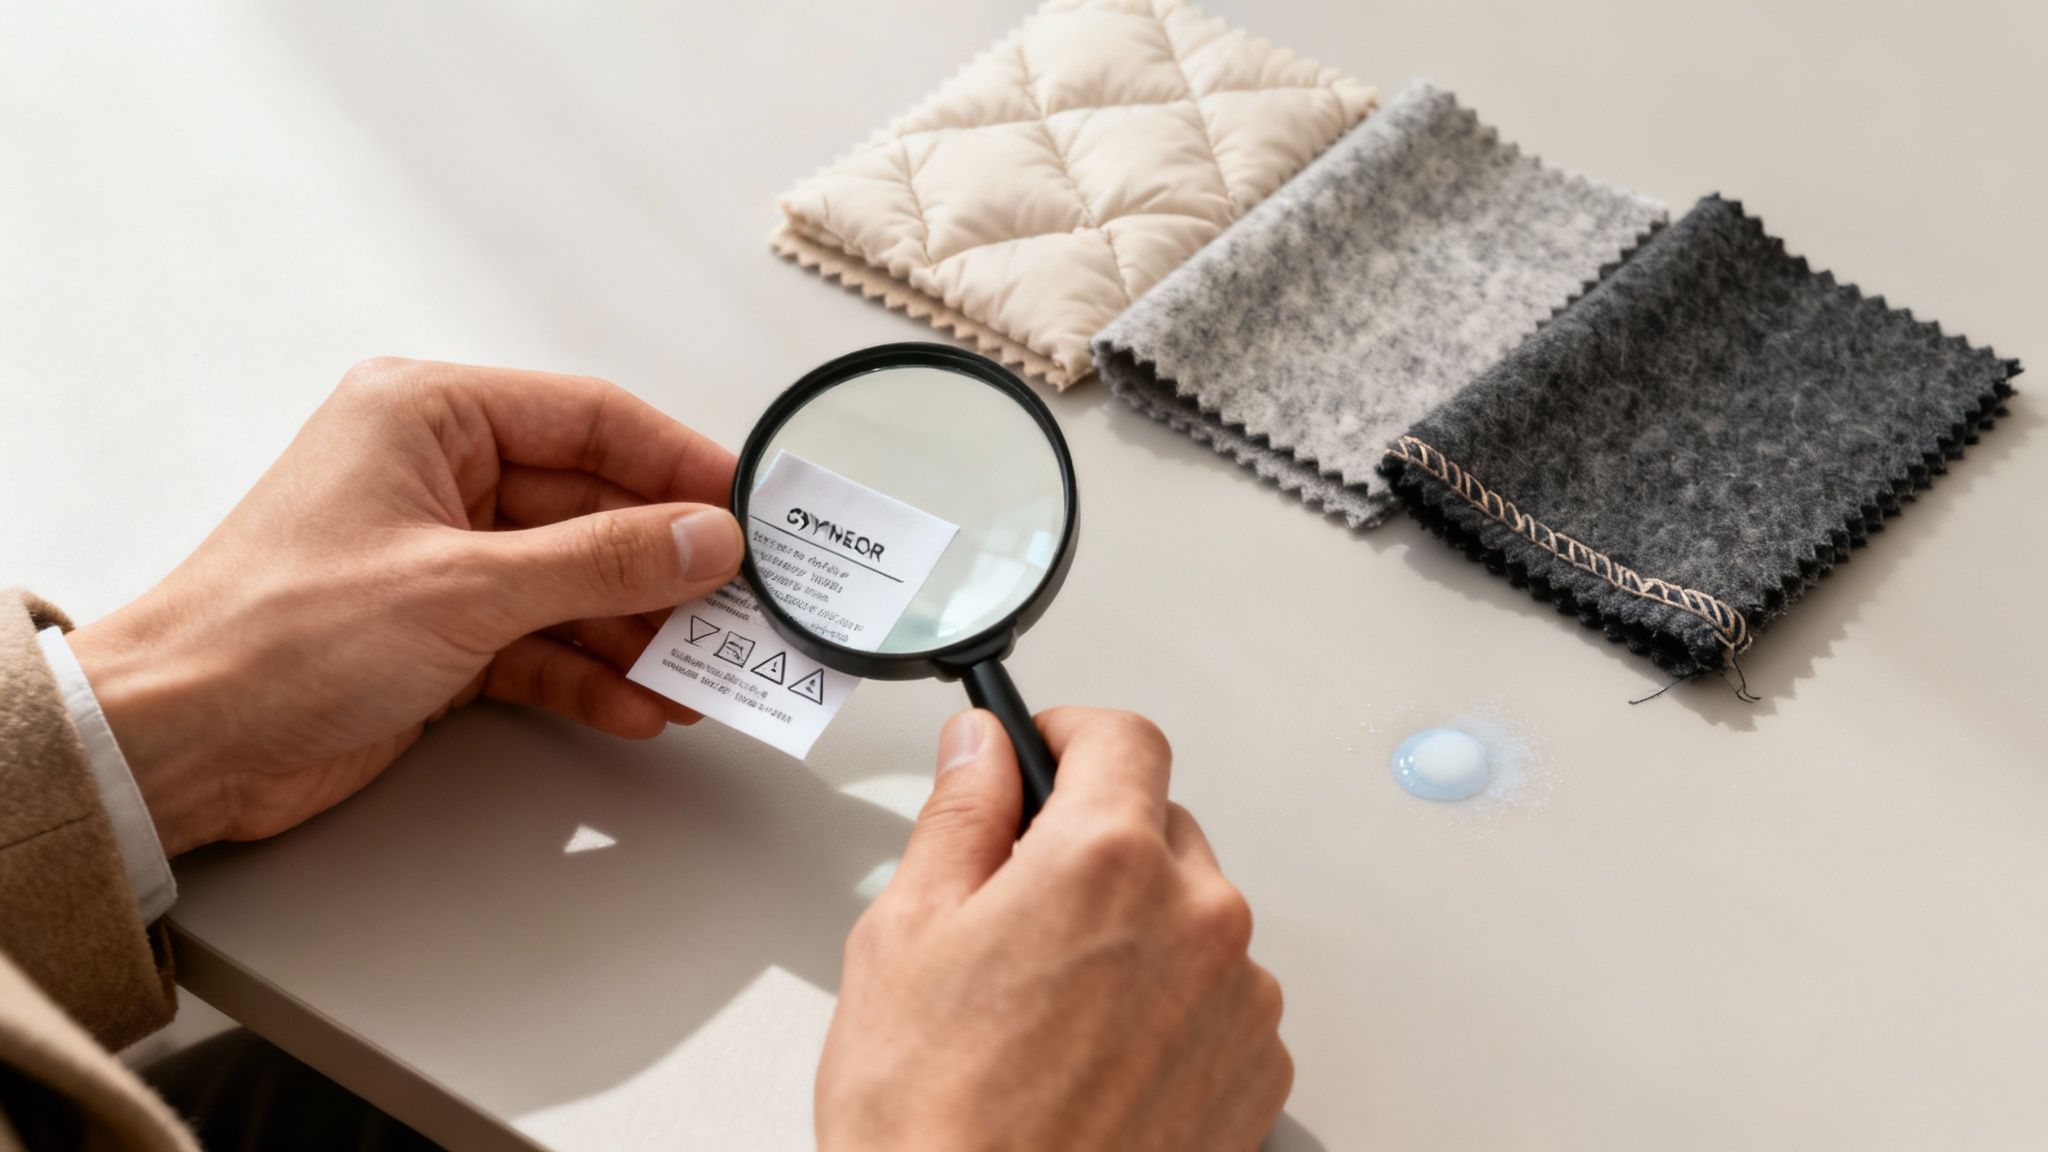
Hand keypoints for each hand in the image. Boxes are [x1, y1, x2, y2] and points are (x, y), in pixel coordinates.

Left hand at [68, 357, 742, 855]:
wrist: (179, 744)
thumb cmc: (276, 635)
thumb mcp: (464, 588)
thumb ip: (600, 563)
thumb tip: (706, 538)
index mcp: (429, 416)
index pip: (590, 420)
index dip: (679, 464)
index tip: (750, 509)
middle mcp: (439, 477)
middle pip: (592, 508)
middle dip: (667, 566)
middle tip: (746, 605)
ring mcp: (443, 559)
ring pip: (575, 583)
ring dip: (640, 633)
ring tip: (710, 672)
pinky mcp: (441, 635)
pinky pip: (543, 643)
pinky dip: (591, 676)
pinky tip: (643, 706)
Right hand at [816, 708, 1291, 1150]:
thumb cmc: (933, 1120)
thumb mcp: (904, 935)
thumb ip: (958, 816)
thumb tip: (980, 751)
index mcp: (1106, 861)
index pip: (1121, 739)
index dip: (1069, 735)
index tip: (1041, 753)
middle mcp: (1196, 918)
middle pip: (1159, 827)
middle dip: (1092, 843)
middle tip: (1017, 903)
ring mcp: (1238, 1001)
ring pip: (1192, 914)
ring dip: (1137, 927)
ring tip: (1051, 1005)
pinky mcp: (1257, 1074)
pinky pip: (1220, 997)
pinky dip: (1170, 1003)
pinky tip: (1096, 1055)